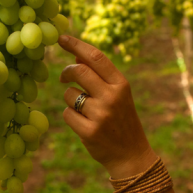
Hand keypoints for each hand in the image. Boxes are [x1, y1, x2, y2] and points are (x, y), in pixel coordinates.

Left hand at [57, 35, 156, 178]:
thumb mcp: (118, 95)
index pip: (96, 57)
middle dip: (66, 71)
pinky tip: (84, 125)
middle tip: (64, 77)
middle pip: (78, 71)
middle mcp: (112, 97)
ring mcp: (101, 115)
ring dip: (71, 100)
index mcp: (121, 84)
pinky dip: (71, 117)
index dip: (76, 45)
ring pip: (69, 95)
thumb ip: (100, 76)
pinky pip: (67, 114)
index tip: (61, 37)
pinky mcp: (90, 131)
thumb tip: (78, 55)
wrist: (131, 155)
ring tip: (85, 112)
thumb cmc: (121, 120)